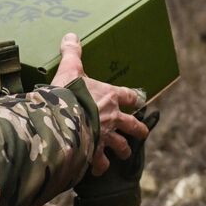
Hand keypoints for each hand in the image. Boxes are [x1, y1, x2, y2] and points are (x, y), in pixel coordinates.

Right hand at [51, 33, 148, 175]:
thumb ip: (72, 53)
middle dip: (138, 129)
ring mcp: (106, 137)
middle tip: (142, 132)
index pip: (129, 96)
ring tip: (122, 156)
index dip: (134, 98)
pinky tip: (96, 170)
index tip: (139, 100)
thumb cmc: (69, 92)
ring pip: (121, 146)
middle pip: (132, 125)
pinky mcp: (94, 152)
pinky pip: (99, 163)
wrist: (63, 118)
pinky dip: (99, 167)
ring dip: (123, 150)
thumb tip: (70, 36)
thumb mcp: (70, 68)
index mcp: (110, 97)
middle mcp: (113, 118)